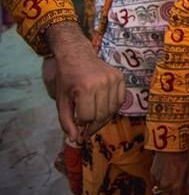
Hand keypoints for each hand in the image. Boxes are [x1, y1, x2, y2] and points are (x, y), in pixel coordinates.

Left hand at [46, 22, 125, 143]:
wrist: (77, 55)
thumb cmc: (67, 78)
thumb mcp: (61, 100)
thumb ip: (66, 121)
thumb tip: (74, 139)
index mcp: (85, 88)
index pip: (87, 117)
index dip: (81, 123)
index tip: (77, 121)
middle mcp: (102, 83)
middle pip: (101, 115)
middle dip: (93, 124)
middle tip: (87, 127)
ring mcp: (113, 79)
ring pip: (113, 109)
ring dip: (104, 118)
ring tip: (95, 118)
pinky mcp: (121, 77)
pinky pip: (121, 100)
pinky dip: (114, 108)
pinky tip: (105, 108)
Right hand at [151, 151, 188, 194]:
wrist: (169, 147)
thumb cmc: (181, 156)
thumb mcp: (188, 170)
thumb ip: (188, 184)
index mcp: (176, 185)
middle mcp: (166, 186)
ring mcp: (158, 181)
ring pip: (161, 192)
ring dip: (166, 191)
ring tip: (171, 183)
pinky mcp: (152, 175)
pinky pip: (156, 183)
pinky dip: (160, 183)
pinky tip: (165, 175)